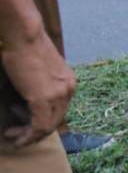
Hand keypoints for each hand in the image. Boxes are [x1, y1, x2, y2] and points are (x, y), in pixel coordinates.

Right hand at [2, 30, 74, 147]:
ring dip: (30, 135)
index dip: (42, 120)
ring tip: (14, 137)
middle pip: (56, 120)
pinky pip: (40, 124)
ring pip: (48, 125)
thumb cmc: (26, 48)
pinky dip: (28, 134)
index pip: (59, 110)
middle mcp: (68, 89)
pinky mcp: (45, 98)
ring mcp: (59, 94)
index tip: (24, 124)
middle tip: (18, 135)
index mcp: (68, 82)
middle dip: (36, 131)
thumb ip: (39, 85)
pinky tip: (16, 136)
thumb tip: (25, 102)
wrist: (25, 35)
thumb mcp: (39, 70)